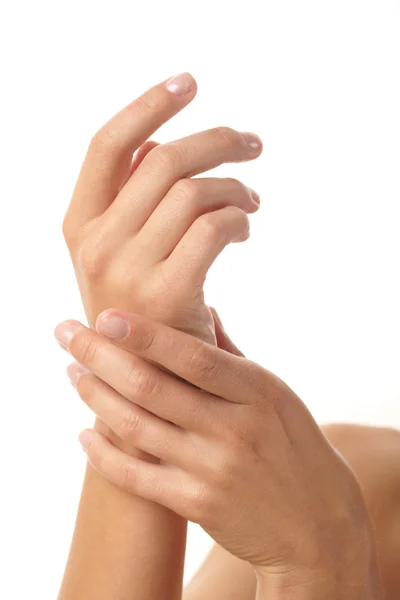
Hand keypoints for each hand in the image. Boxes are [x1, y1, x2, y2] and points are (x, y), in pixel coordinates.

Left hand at [54, 310, 382, 596]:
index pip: (192, 357)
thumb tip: (203, 307)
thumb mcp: (275, 393)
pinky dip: (104, 455)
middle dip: (99, 356)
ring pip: (136, 428)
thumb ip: (232, 353)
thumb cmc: (293, 445)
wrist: (317, 523)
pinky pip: (137, 477)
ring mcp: (214, 470)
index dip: (145, 334)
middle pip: (151, 388)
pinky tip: (84, 434)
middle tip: (66, 333)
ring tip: (72, 372)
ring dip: (95, 397)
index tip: (104, 314)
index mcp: (256, 391)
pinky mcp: (198, 505)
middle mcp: (234, 429)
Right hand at [62, 71, 261, 344]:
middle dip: (218, 141)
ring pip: (193, 190)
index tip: (191, 83)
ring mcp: (127, 268)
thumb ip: (132, 199)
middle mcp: (96, 242)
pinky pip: (214, 226)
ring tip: (254, 199)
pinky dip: (239, 216)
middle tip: (252, 144)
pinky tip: (246, 227)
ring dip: (235, 186)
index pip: (107, 144)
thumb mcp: (119, 255)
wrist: (145, 383)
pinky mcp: (167, 293)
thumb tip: (160, 140)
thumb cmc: (140, 312)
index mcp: (79, 224)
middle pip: (163, 159)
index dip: (149, 103)